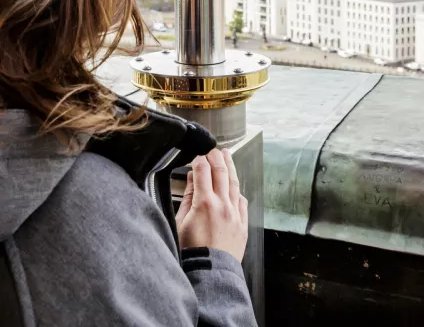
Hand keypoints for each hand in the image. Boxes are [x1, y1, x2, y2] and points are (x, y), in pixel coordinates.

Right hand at [176, 148, 247, 263]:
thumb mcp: (181, 223)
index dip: (199, 160)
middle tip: (212, 149)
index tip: (197, 156)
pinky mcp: (243, 223)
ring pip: (234, 182)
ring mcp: (235, 213)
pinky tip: (233, 185)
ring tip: (226, 155)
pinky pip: (241, 200)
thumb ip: (188, 198)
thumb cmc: (192, 252)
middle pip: (220, 171)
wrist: (210, 274)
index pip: (203, 171)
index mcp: (204, 203)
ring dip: (229, 165)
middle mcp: (222, 204)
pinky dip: (236, 190)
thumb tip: (191, 179)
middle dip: (215, 156)